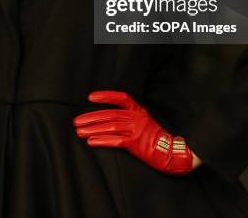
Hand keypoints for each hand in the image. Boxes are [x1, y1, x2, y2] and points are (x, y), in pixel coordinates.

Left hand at [73, 90, 194, 174]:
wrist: (169, 151)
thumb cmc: (154, 135)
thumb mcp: (144, 119)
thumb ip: (129, 115)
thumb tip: (110, 114)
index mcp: (137, 110)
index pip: (120, 98)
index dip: (105, 96)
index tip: (90, 97)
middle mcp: (135, 117)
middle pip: (109, 115)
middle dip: (91, 118)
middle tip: (77, 121)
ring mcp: (135, 130)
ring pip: (109, 127)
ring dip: (92, 130)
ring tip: (80, 132)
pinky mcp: (134, 144)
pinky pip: (115, 141)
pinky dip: (101, 141)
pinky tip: (91, 142)